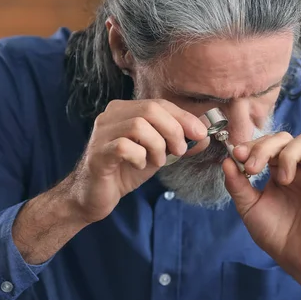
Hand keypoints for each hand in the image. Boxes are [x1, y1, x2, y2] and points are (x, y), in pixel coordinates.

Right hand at [68, 99, 207, 223]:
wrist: (96, 195)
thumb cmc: (126, 170)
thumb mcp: (158, 152)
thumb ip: (178, 141)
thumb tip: (204, 134)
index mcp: (126, 110)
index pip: (159, 104)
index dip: (183, 117)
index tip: (200, 133)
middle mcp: (111, 115)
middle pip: (150, 109)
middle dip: (173, 130)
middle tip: (179, 151)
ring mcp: (102, 133)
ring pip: (139, 126)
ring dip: (157, 146)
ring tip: (157, 161)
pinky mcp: (98, 153)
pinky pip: (124, 147)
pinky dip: (139, 157)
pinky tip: (139, 165)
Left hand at [222, 132, 300, 277]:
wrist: (296, 258)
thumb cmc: (274, 234)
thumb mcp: (249, 208)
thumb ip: (237, 185)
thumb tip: (227, 161)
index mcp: (274, 170)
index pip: (265, 144)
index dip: (251, 144)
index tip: (237, 154)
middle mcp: (294, 167)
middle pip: (283, 137)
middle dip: (265, 147)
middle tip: (252, 168)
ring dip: (288, 155)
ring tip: (282, 180)